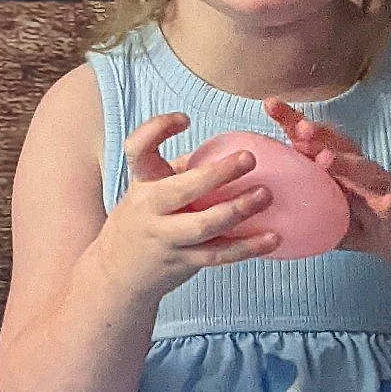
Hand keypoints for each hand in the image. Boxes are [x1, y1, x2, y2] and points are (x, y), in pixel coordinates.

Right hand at [91, 113, 279, 301]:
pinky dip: (248, 247)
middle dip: (216, 174)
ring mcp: (166, 238)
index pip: (138, 149)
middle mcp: (149, 209)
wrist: (117, 272)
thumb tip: (233, 147)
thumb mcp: (152, 190)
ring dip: (237, 211)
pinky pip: (219, 255)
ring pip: (204, 226)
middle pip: (181, 190)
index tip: (185, 119)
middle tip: (249, 158)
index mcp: (142, 182)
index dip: (157, 129)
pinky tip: (273, 238)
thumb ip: (184, 170)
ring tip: (265, 195)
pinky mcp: (183, 262)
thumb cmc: (146, 219)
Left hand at [263, 97, 390, 269]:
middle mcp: (359, 168)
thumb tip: (264, 215)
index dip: (293, 122)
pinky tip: (351, 180)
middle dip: (310, 127)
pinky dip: (362, 180)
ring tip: (315, 149)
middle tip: (287, 118)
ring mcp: (380, 182)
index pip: (314, 142)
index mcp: (340, 170)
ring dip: (337, 154)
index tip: (270, 105)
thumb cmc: (371, 228)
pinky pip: (380, 191)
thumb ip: (305, 212)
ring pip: (357, 163)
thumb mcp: (330, 221)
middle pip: (333, 141)